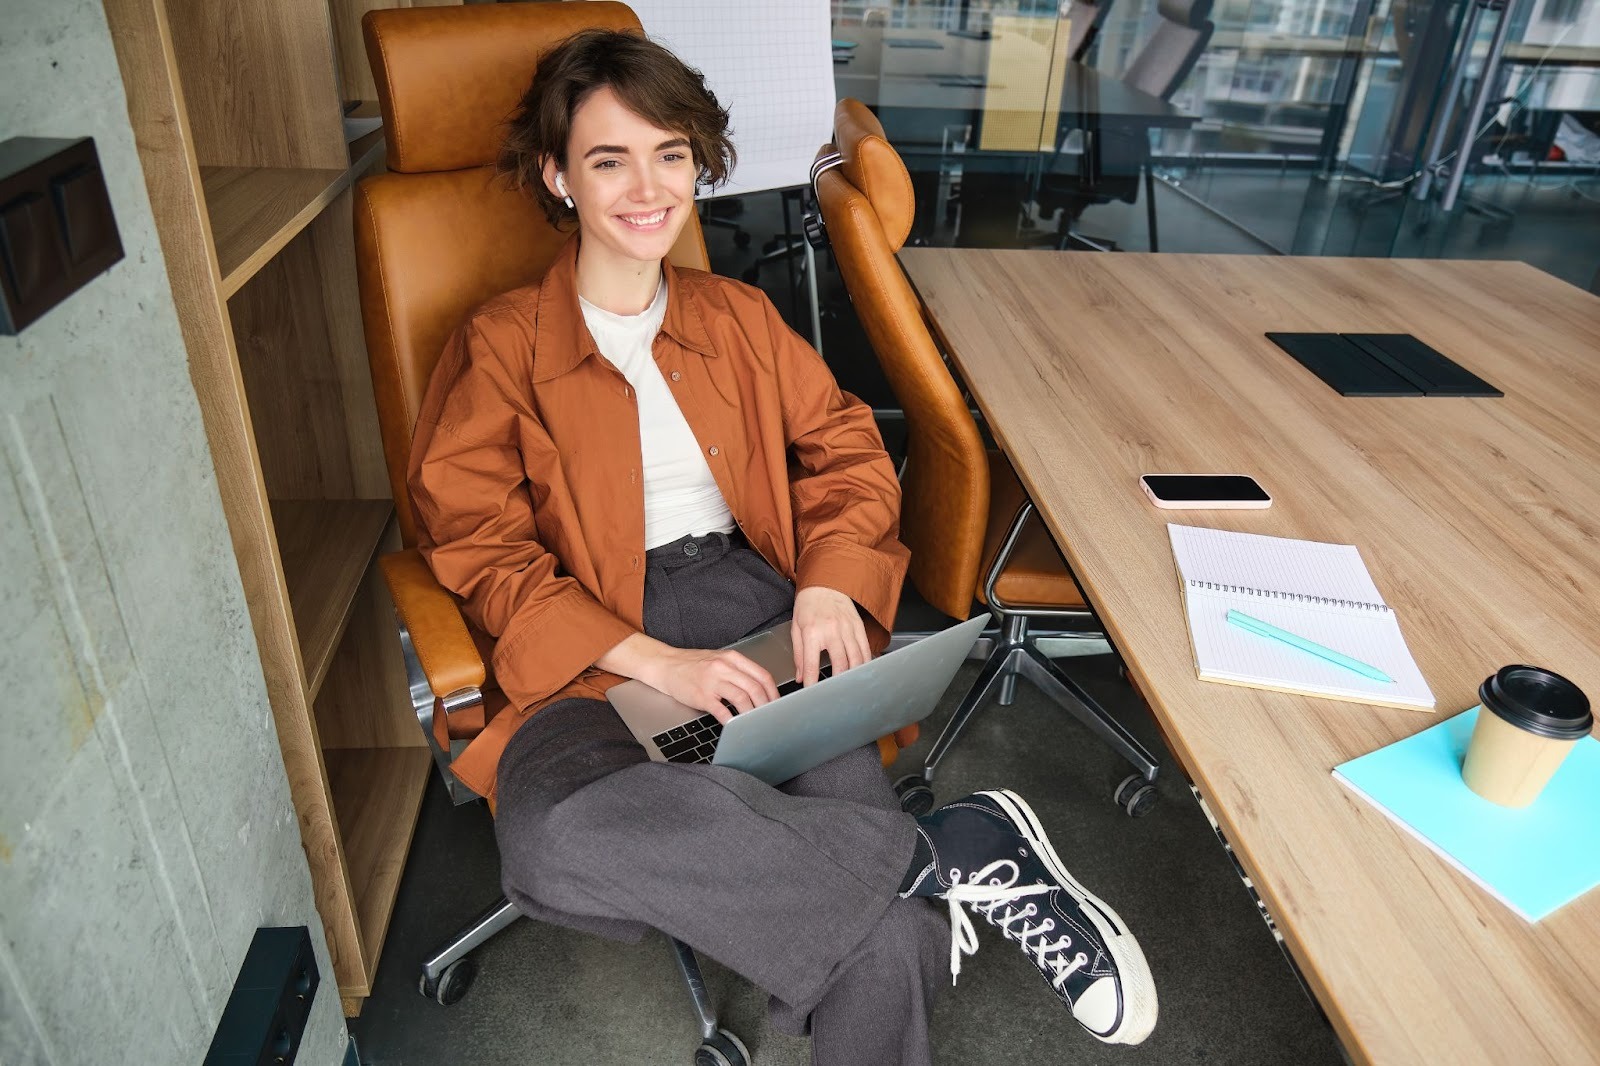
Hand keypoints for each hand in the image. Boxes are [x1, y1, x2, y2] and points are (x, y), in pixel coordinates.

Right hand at [642, 644, 779, 723]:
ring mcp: (712, 681)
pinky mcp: (701, 695)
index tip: (777, 703)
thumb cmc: (692, 665)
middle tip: (770, 717)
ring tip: (756, 722)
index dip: (774, 692)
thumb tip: (759, 691)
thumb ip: (737, 672)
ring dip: (752, 713)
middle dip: (766, 705)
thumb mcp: (718, 660)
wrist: (665, 665)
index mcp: (732, 658)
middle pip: (755, 687)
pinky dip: (731, 720)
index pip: (762, 675)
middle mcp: (724, 667)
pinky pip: (721, 710)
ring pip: (742, 698)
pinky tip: (735, 725)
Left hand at [791, 586, 870, 686]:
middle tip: (834, 693)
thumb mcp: (796, 629)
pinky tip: (861, 671)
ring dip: (853, 675)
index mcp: (812, 632)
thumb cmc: (808, 606)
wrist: (825, 584)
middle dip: (837, 682)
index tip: (811, 693)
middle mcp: (832, 631)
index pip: (812, 664)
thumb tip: (800, 677)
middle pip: (840, 664)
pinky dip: (865, 663)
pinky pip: (865, 649)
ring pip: (856, 659)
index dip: (812, 682)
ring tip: (849, 686)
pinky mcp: (859, 627)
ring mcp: (848, 628)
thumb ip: (798, 655)